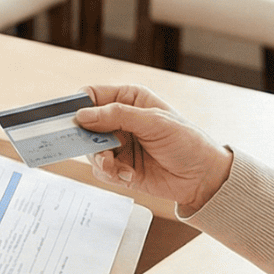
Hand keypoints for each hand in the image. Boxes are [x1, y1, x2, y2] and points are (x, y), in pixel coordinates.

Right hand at [75, 84, 233, 213]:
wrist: (202, 178)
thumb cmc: (186, 142)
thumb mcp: (154, 122)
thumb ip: (118, 116)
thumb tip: (83, 115)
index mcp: (129, 99)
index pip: (92, 96)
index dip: (78, 106)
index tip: (71, 119)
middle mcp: (120, 120)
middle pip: (85, 125)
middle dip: (87, 139)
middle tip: (95, 148)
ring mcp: (119, 144)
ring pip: (90, 150)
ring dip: (102, 160)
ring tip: (117, 166)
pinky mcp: (119, 166)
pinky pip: (101, 169)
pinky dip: (111, 173)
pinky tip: (129, 175)